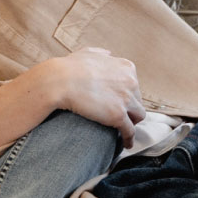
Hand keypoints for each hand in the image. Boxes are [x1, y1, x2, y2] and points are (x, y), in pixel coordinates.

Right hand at [16, 47, 145, 144]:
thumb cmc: (70, 67)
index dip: (127, 94)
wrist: (59, 81)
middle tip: (121, 116)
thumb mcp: (88, 53)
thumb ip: (101, 54)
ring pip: (138, 116)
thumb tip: (108, 54)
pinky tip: (126, 144)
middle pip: (138, 100)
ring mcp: (126, 100)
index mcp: (126, 67)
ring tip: (125, 131)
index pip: (134, 85)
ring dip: (132, 122)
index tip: (120, 101)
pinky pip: (130, 131)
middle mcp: (130, 82)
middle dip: (131, 108)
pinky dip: (129, 138)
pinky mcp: (118, 116)